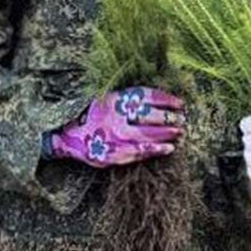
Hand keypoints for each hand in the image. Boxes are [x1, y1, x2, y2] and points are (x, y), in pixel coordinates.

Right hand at [46, 87, 184, 167]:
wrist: (68, 136)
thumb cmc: (94, 115)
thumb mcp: (108, 99)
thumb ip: (129, 100)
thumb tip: (159, 102)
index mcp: (115, 100)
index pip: (147, 97)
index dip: (166, 100)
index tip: (180, 103)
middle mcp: (115, 117)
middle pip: (150, 116)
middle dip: (169, 118)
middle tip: (182, 119)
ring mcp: (115, 137)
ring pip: (148, 135)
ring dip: (167, 134)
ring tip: (180, 132)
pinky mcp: (114, 153)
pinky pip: (140, 152)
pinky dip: (157, 150)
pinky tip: (169, 148)